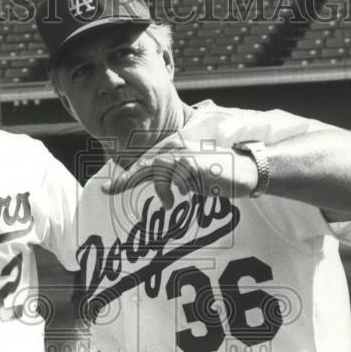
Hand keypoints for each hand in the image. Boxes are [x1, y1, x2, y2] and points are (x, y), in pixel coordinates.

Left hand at [101, 133, 258, 208]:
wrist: (244, 170)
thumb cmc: (215, 175)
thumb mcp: (187, 176)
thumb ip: (168, 177)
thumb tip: (151, 186)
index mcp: (172, 149)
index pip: (144, 163)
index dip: (125, 177)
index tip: (107, 190)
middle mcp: (175, 147)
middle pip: (144, 165)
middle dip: (126, 180)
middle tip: (109, 191)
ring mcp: (184, 153)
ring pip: (157, 169)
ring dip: (161, 190)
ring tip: (169, 205)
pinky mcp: (193, 163)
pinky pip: (174, 176)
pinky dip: (174, 188)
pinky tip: (183, 195)